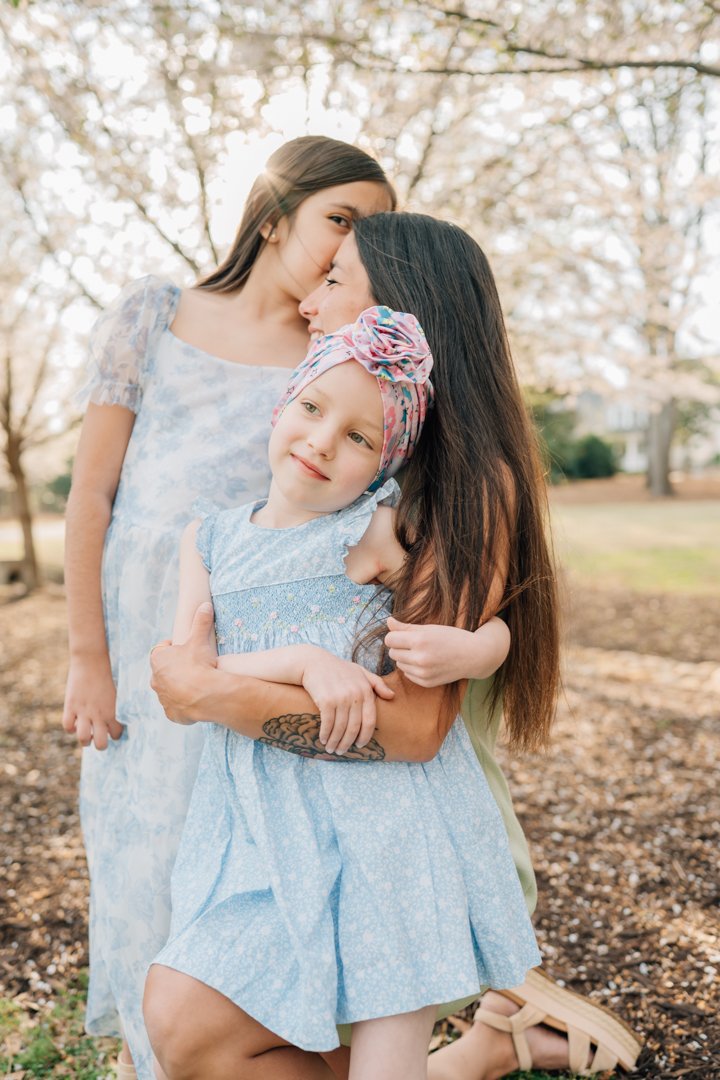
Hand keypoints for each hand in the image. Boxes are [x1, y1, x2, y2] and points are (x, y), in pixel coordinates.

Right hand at [63, 655, 123, 749]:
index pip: (116, 733)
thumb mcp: (116, 692)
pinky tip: (74, 722)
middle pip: (100, 743)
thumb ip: (114, 707)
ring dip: (84, 740)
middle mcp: (99, 715)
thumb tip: (115, 717)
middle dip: (100, 744)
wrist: (91, 661)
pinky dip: (70, 727)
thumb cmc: (106, 674)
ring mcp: (83, 711)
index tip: (113, 731)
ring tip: (86, 734)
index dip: (115, 734)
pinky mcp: (71, 706)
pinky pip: (67, 726)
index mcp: (112, 711)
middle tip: (99, 738)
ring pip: (83, 738)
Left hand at [150, 602, 217, 724]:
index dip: (173, 649)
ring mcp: (162, 698)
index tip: (185, 649)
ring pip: (169, 690)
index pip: (161, 650)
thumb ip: (201, 622)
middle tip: (193, 667)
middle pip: (164, 671)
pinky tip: (196, 701)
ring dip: (179, 687)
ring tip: (196, 685)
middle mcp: (155, 679)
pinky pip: (176, 708)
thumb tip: (205, 606)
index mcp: (158, 659)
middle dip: (175, 669)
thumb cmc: (198, 664)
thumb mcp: (199, 640)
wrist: (205, 694)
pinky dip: (183, 705)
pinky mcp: (171, 713)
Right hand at [301, 650, 393, 754]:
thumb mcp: (360, 672)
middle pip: (354, 728)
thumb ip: (377, 683)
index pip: (370, 720)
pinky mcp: (326, 700)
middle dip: (347, 743)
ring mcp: (341, 698)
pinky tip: (323, 739)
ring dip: (335, 742)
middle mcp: (355, 695)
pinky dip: (325, 734)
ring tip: (331, 749)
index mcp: (366, 690)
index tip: (359, 745)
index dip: (365, 736)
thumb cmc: (338, 669)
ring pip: (340, 728)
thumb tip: (392, 696)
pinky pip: (328, 724)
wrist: (313, 662)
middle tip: (342, 751)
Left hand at [385, 616, 508, 685]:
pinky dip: (412, 669)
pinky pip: (407, 675)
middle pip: (392, 653)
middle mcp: (420, 658)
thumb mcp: (430, 628)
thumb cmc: (451, 637)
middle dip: (399, 647)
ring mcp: (423, 673)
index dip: (394, 636)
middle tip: (413, 643)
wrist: (473, 656)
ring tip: (421, 652)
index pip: (390, 639)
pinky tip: (426, 663)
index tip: (403, 634)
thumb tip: (387, 621)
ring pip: (399, 664)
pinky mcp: (426, 683)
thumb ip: (406, 626)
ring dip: (405, 658)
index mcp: (420, 641)